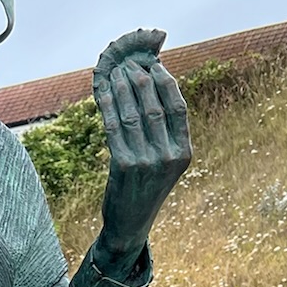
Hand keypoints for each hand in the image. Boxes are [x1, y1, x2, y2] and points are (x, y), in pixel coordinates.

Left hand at [92, 29, 190, 271]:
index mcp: (184, 152)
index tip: (154, 65)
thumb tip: (151, 88)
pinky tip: (102, 92)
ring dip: (122, 88)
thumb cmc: (146, 188)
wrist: (130, 224)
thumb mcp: (165, 163)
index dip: (166, 82)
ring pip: (133, 114)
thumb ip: (165, 133)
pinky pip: (114, 128)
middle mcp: (168, 156)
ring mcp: (146, 162)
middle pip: (154, 106)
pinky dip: (107, 106)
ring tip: (115, 72)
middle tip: (129, 63)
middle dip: (141, 79)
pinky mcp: (123, 166)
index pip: (178, 107)